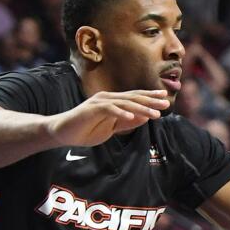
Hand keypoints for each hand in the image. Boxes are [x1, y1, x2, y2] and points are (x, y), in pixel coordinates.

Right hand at [48, 89, 169, 146]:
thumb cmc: (86, 130)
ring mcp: (99, 102)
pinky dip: (121, 113)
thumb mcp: (111, 128)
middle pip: (133, 98)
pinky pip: (109, 110)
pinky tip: (131, 117)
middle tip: (166, 103)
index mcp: (114, 101)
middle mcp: (108, 98)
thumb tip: (145, 117)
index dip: (150, 96)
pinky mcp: (91, 109)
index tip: (165, 97)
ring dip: (141, 108)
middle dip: (151, 100)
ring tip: (155, 114)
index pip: (135, 97)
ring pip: (125, 103)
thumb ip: (126, 123)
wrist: (62, 133)